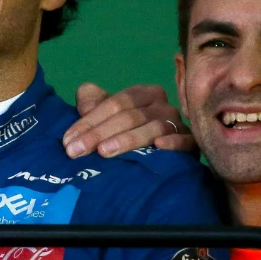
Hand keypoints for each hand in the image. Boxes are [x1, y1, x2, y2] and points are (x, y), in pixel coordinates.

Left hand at [62, 83, 197, 157]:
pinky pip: (185, 141)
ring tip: (104, 152)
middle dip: (99, 133)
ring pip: (152, 128)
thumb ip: (91, 103)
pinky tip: (158, 147)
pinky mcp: (192, 145)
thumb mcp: (105, 117)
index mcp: (143, 94)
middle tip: (77, 151)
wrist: (158, 164)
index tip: (68, 139)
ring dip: (127, 140)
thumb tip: (84, 97)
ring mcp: (179, 125)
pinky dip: (173, 143)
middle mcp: (163, 106)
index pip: (115, 103)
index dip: (90, 120)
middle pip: (130, 116)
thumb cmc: (125, 135)